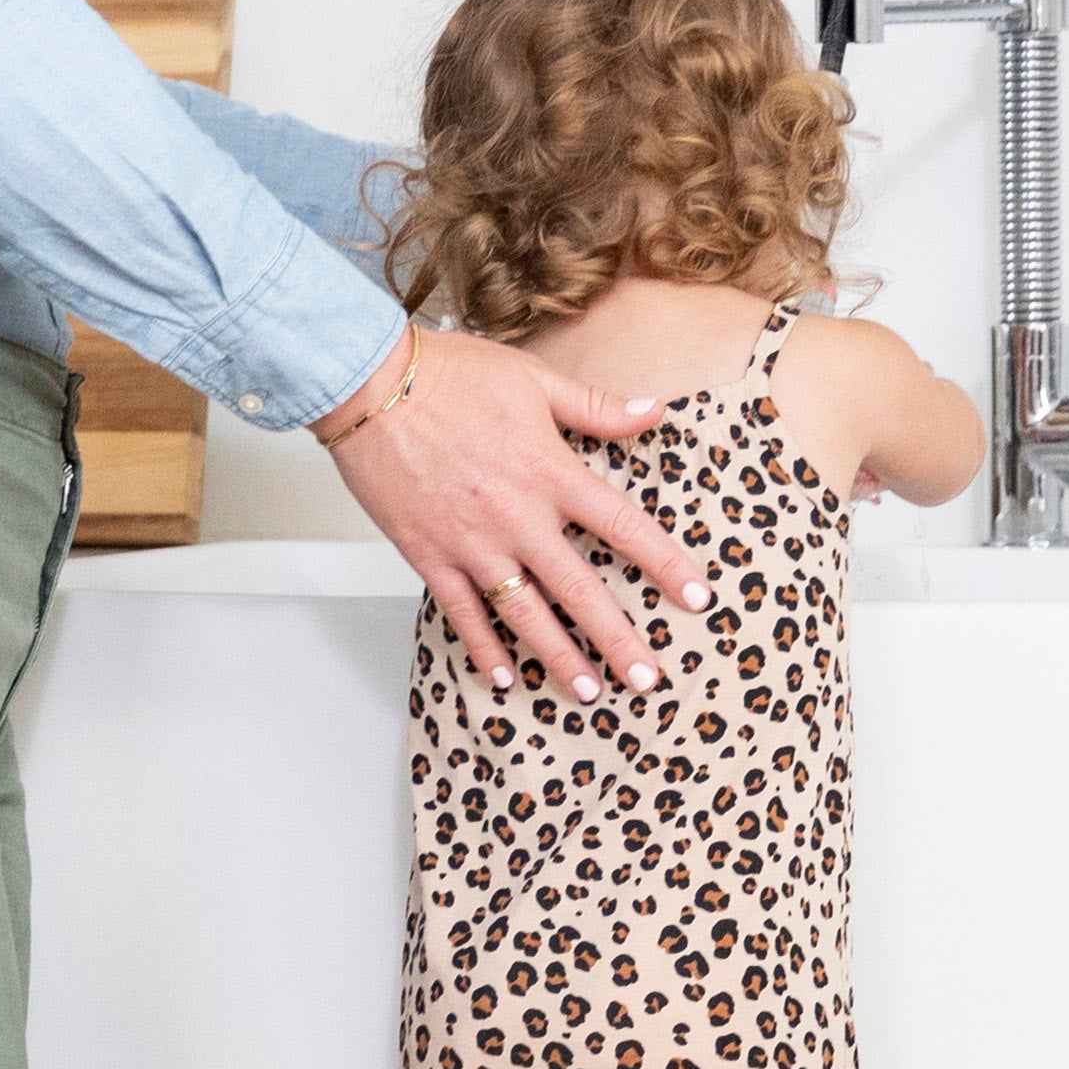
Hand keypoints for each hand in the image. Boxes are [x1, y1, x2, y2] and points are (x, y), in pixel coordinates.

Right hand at [318, 324, 706, 695]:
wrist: (369, 384)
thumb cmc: (449, 375)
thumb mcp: (534, 381)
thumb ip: (597, 407)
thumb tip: (655, 410)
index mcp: (549, 471)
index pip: (623, 526)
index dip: (665, 565)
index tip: (698, 598)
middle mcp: (516, 516)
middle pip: (579, 589)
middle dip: (618, 639)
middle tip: (647, 678)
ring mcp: (471, 542)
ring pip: (524, 614)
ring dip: (559, 657)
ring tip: (589, 693)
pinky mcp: (429, 555)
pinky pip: (461, 613)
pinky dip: (484, 648)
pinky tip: (506, 677)